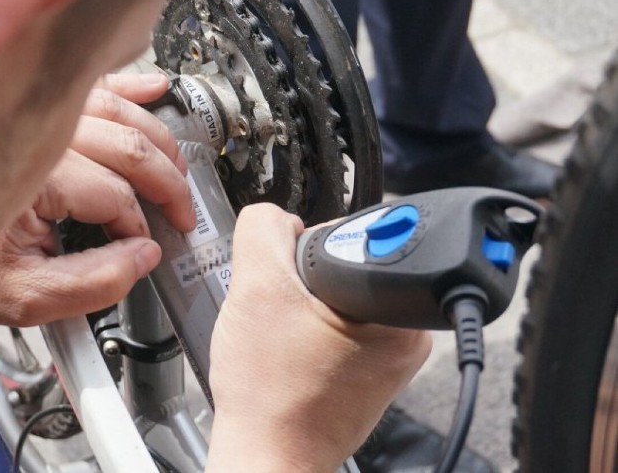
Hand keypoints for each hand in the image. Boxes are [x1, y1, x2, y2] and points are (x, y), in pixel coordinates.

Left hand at [0, 73, 195, 324]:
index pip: (118, 199)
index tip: (145, 251)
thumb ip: (88, 285)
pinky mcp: (28, 107)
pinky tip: (154, 90)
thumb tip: (142, 259)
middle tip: (183, 213)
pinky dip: (129, 88)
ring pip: (121, 113)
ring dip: (160, 140)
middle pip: (132, 149)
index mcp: (36, 177)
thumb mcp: (16, 298)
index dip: (141, 230)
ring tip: (180, 170)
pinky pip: (92, 87)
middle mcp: (38, 134)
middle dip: (169, 185)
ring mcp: (34, 114)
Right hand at [207, 204, 430, 471]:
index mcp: (399, 309)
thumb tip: (276, 215)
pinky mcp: (367, 374)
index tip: (285, 282)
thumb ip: (264, 230)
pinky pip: (334, 328)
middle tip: (278, 313)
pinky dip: (305, 330)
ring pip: (335, 296)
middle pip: (342, 266)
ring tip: (281, 335)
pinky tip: (286, 350)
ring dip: (300, 304)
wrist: (266, 454)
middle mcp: (406, 334)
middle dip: (299, 278)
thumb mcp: (256, 290)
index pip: (351, 235)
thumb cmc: (270, 396)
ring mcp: (388, 358)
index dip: (301, 247)